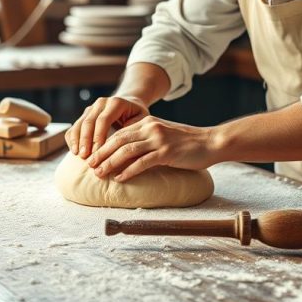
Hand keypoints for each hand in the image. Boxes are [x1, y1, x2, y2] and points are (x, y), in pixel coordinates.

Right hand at [66, 95, 148, 158]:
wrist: (130, 105)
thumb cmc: (137, 116)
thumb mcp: (142, 120)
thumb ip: (134, 130)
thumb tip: (124, 146)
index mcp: (116, 103)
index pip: (103, 120)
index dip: (98, 137)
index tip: (97, 153)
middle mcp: (101, 103)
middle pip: (89, 122)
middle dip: (86, 140)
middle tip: (86, 157)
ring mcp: (91, 108)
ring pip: (79, 123)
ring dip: (77, 140)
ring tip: (78, 155)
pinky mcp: (85, 115)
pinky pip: (75, 126)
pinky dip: (72, 138)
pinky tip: (74, 151)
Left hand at [88, 116, 216, 181]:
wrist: (211, 142)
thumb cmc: (187, 143)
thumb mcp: (162, 135)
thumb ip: (146, 139)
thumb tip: (125, 152)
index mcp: (147, 122)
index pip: (118, 133)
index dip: (103, 145)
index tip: (92, 156)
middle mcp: (150, 128)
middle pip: (118, 140)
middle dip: (101, 154)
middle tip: (89, 166)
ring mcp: (158, 139)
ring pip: (126, 151)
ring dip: (110, 163)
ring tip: (100, 174)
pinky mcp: (167, 152)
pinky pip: (142, 162)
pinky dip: (128, 171)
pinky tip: (120, 178)